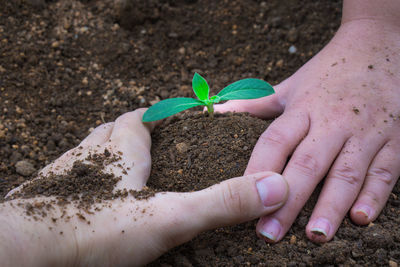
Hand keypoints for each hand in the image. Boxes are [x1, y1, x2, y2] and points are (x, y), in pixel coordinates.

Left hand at [2, 109, 287, 265]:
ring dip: (107, 152)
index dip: (159, 114)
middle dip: (133, 131)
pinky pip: (70, 178)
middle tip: (151, 139)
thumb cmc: (94, 229)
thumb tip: (275, 187)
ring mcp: (66, 174)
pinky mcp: (48, 197)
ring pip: (90, 151)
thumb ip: (222, 202)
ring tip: (125, 164)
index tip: (172, 113)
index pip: (142, 118)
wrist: (22, 253)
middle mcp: (92, 152)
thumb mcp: (170, 217)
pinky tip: (92, 196)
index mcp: (122, 147)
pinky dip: (86, 179)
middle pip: (114, 130)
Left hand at [215, 20, 399, 242]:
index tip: (241, 196)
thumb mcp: (290, 85)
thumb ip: (255, 103)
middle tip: (269, 232)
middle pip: (307, 164)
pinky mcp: (395, 139)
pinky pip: (386, 171)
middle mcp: (333, 121)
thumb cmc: (327, 71)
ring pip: (346, 172)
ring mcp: (366, 131)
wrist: (379, 45)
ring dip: (330, 206)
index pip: (275, 141)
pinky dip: (375, 196)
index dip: (257, 169)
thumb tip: (216, 109)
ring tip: (315, 236)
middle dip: (287, 201)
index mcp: (304, 108)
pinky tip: (360, 219)